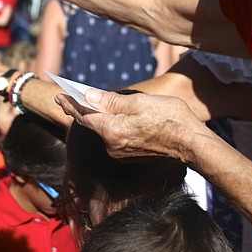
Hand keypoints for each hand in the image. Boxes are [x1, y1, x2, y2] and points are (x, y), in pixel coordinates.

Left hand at [55, 89, 204, 163]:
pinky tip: (116, 117)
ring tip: (96, 103)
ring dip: (99, 117)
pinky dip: (111, 126)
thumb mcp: (139, 103)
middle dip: (81, 109)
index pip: (83, 115)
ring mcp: (120, 153)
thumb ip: (110, 101)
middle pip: (92, 123)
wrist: (192, 144)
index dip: (70, 104)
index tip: (59, 95)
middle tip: (68, 96)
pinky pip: (114, 137)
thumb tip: (88, 96)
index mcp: (111, 130)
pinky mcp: (130, 156)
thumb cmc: (169, 118)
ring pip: (104, 130)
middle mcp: (112, 145)